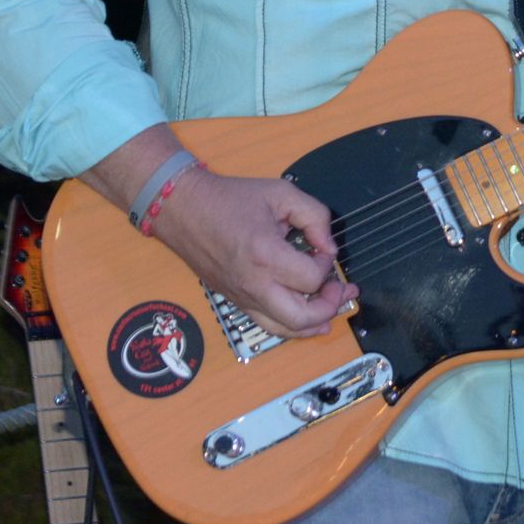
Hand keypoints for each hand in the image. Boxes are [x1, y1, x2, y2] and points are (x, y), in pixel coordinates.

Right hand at [152, 168, 357, 339]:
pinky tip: (309, 321)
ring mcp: (242, 297)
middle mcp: (253, 284)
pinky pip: (268, 326)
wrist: (184, 209)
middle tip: (339, 288)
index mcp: (265, 255)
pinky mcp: (236, 301)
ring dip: (314, 323)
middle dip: (329, 306)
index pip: (311, 278)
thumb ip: (315, 215)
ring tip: (332, 309)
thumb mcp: (281, 193)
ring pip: (285, 330)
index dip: (327, 264)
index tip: (322, 248)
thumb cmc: (230, 199)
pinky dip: (292, 326)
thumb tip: (328, 246)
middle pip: (301, 318)